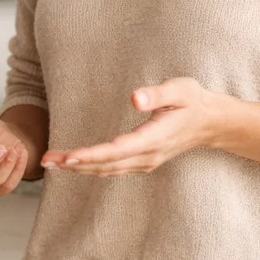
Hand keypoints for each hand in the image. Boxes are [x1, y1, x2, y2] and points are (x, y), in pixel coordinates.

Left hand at [40, 77, 228, 175]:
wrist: (213, 122)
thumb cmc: (194, 101)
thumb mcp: (181, 90)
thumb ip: (158, 94)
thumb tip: (134, 98)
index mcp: (155, 138)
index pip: (117, 150)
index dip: (91, 155)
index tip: (68, 157)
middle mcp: (148, 155)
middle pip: (106, 164)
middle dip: (75, 164)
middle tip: (46, 161)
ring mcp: (146, 161)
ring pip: (107, 170)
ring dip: (79, 168)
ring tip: (52, 164)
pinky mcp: (143, 161)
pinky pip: (113, 169)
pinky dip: (92, 168)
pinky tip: (75, 165)